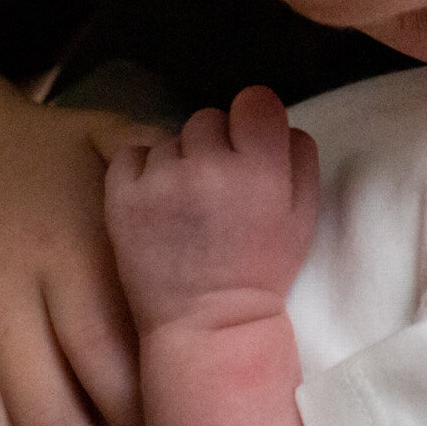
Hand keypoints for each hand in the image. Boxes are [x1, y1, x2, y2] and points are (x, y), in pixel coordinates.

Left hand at [106, 87, 319, 335]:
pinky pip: (130, 154)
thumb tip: (276, 120)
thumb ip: (299, 155)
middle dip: (215, 146)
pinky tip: (155, 203)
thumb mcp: (304, 214)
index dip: (253, 123)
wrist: (209, 325)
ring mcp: (161, 180)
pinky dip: (141, 172)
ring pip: (170, 138)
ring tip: (185, 204)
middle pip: (209, 117)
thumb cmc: (263, 269)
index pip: (255, 100)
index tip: (249, 151)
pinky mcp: (122, 196)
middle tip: (217, 189)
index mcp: (261, 167)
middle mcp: (209, 166)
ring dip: (178, 161)